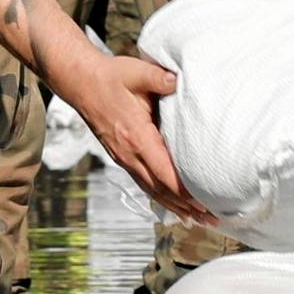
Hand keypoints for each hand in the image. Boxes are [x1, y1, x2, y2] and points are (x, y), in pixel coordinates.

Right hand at [54, 44, 205, 222]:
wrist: (81, 82)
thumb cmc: (110, 77)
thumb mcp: (136, 72)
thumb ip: (159, 77)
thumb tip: (178, 81)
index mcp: (137, 137)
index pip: (164, 172)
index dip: (185, 191)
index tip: (205, 203)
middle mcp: (130, 154)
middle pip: (161, 190)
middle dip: (187, 207)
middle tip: (212, 220)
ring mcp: (124, 159)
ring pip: (152, 191)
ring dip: (175, 207)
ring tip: (198, 221)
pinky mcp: (123, 158)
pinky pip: (144, 183)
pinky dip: (161, 198)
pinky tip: (174, 206)